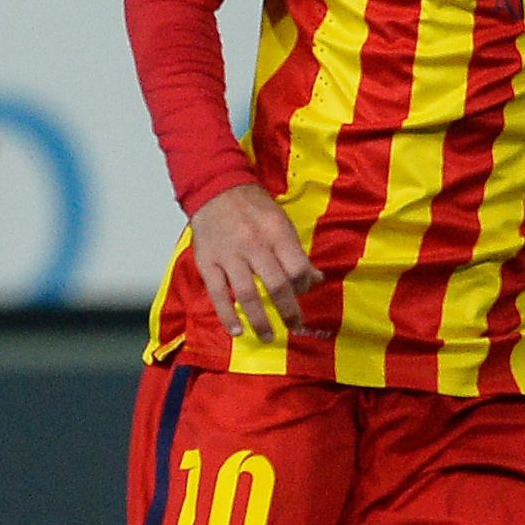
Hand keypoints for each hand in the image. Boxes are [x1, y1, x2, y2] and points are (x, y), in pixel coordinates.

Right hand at [189, 184, 320, 344]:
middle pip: (276, 284)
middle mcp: (253, 244)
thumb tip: (316, 279)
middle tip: (294, 326)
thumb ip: (296, 252)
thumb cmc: (252, 207)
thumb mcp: (281, 221)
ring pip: (247, 293)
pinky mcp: (208, 262)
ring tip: (268, 336)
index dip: (304, 286)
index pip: (297, 267)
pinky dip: (227, 315)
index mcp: (276, 232)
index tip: (304, 295)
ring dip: (260, 320)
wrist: (215, 188)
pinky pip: (218, 293)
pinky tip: (237, 330)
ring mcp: (229, 255)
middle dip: (288, 310)